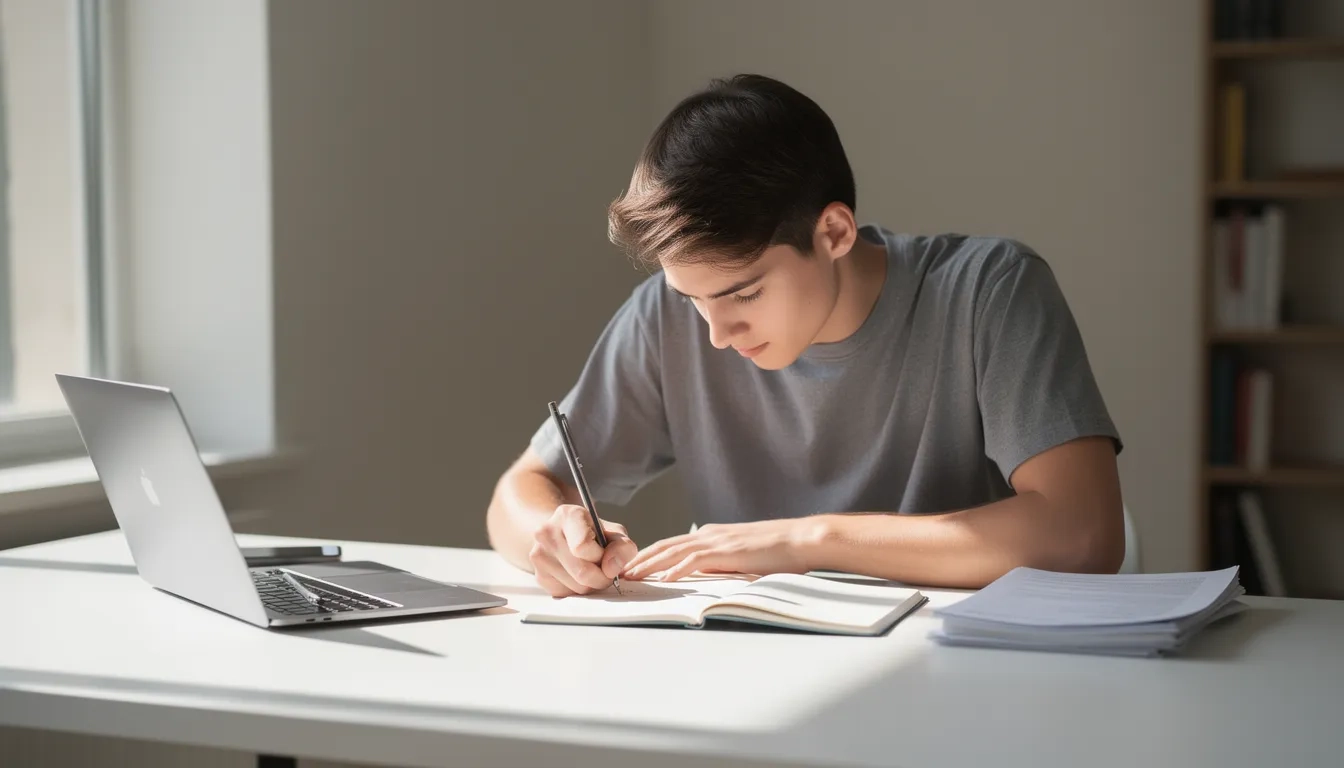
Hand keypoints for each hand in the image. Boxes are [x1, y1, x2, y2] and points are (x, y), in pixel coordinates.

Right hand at [529, 504, 636, 596]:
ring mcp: (539, 556)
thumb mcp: (613, 532)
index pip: (583, 546)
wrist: (563, 534)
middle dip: (601, 577)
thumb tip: (612, 568)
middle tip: (605, 570)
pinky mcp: (539, 576)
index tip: (607, 556)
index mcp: (567, 515)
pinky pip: (567, 595)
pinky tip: (578, 575)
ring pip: (576, 588)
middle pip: (582, 572)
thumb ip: (622, 547)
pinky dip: (578, 590)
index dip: (602, 557)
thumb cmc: (591, 533)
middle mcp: (547, 533)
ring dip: (591, 585)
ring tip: (591, 569)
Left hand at [621, 519, 821, 582]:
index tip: (633, 567)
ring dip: (650, 565)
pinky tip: (664, 579)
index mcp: (710, 535)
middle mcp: (708, 534)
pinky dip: (677, 569)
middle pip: (665, 546)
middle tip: (620, 572)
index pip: (672, 544)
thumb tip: (704, 576)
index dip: (650, 556)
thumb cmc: (776, 551)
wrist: (799, 539)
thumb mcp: (740, 555)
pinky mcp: (727, 551)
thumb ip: (720, 562)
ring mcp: (717, 541)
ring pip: (674, 551)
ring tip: (632, 576)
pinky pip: (695, 561)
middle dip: (640, 559)